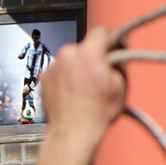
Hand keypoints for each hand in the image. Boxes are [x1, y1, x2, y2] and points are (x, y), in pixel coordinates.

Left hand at [39, 27, 125, 151]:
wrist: (71, 133)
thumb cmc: (96, 113)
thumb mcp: (121, 84)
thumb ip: (121, 59)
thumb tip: (120, 46)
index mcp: (88, 53)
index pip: (101, 31)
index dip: (109, 41)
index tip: (111, 51)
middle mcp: (68, 54)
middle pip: (85, 46)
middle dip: (93, 57)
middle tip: (98, 76)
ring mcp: (53, 65)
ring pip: (72, 58)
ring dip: (78, 67)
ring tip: (83, 89)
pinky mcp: (44, 76)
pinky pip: (60, 69)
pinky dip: (65, 77)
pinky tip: (72, 93)